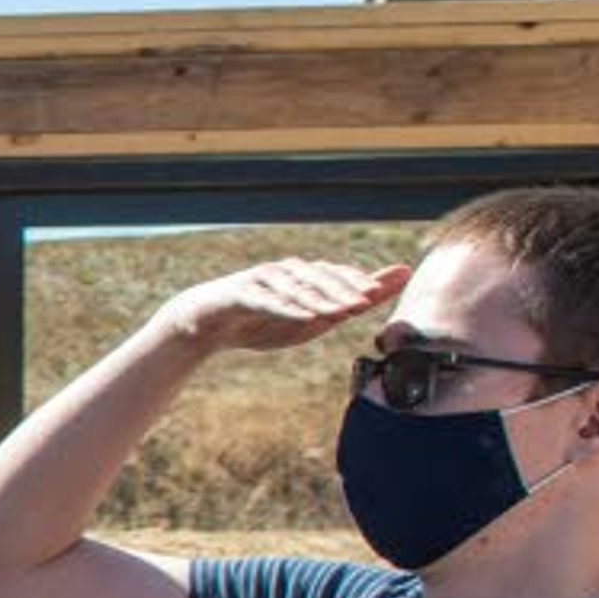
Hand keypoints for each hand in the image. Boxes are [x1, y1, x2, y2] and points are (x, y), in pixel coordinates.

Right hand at [160, 258, 409, 354]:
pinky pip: (266, 301)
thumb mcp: (308, 319)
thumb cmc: (260, 322)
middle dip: (343, 287)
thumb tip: (392, 284)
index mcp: (301, 277)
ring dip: (320, 298)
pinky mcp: (240, 294)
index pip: (335, 274)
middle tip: (366, 299)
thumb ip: (347, 304)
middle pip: (318, 276)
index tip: (382, 290)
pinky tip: (305, 318)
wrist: (206, 325)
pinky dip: (287, 309)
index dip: (358, 281)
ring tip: (341, 311)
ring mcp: (261, 281)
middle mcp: (284, 272)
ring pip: (295, 286)